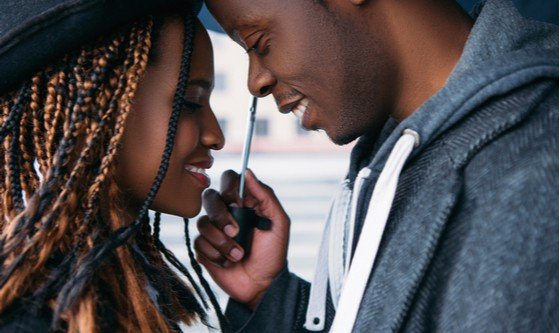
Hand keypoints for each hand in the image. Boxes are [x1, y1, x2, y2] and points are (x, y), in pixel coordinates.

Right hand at [195, 169, 289, 308]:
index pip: (228, 180)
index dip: (229, 187)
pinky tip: (227, 262)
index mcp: (244, 202)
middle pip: (210, 197)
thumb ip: (266, 195)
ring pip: (202, 222)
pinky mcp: (204, 248)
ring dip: (221, 241)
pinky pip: (198, 242)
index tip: (239, 202)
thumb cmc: (273, 253)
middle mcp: (226, 213)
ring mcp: (214, 230)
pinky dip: (214, 253)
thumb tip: (248, 172)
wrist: (262, 285)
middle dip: (221, 215)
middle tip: (236, 231)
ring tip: (238, 254)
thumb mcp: (279, 222)